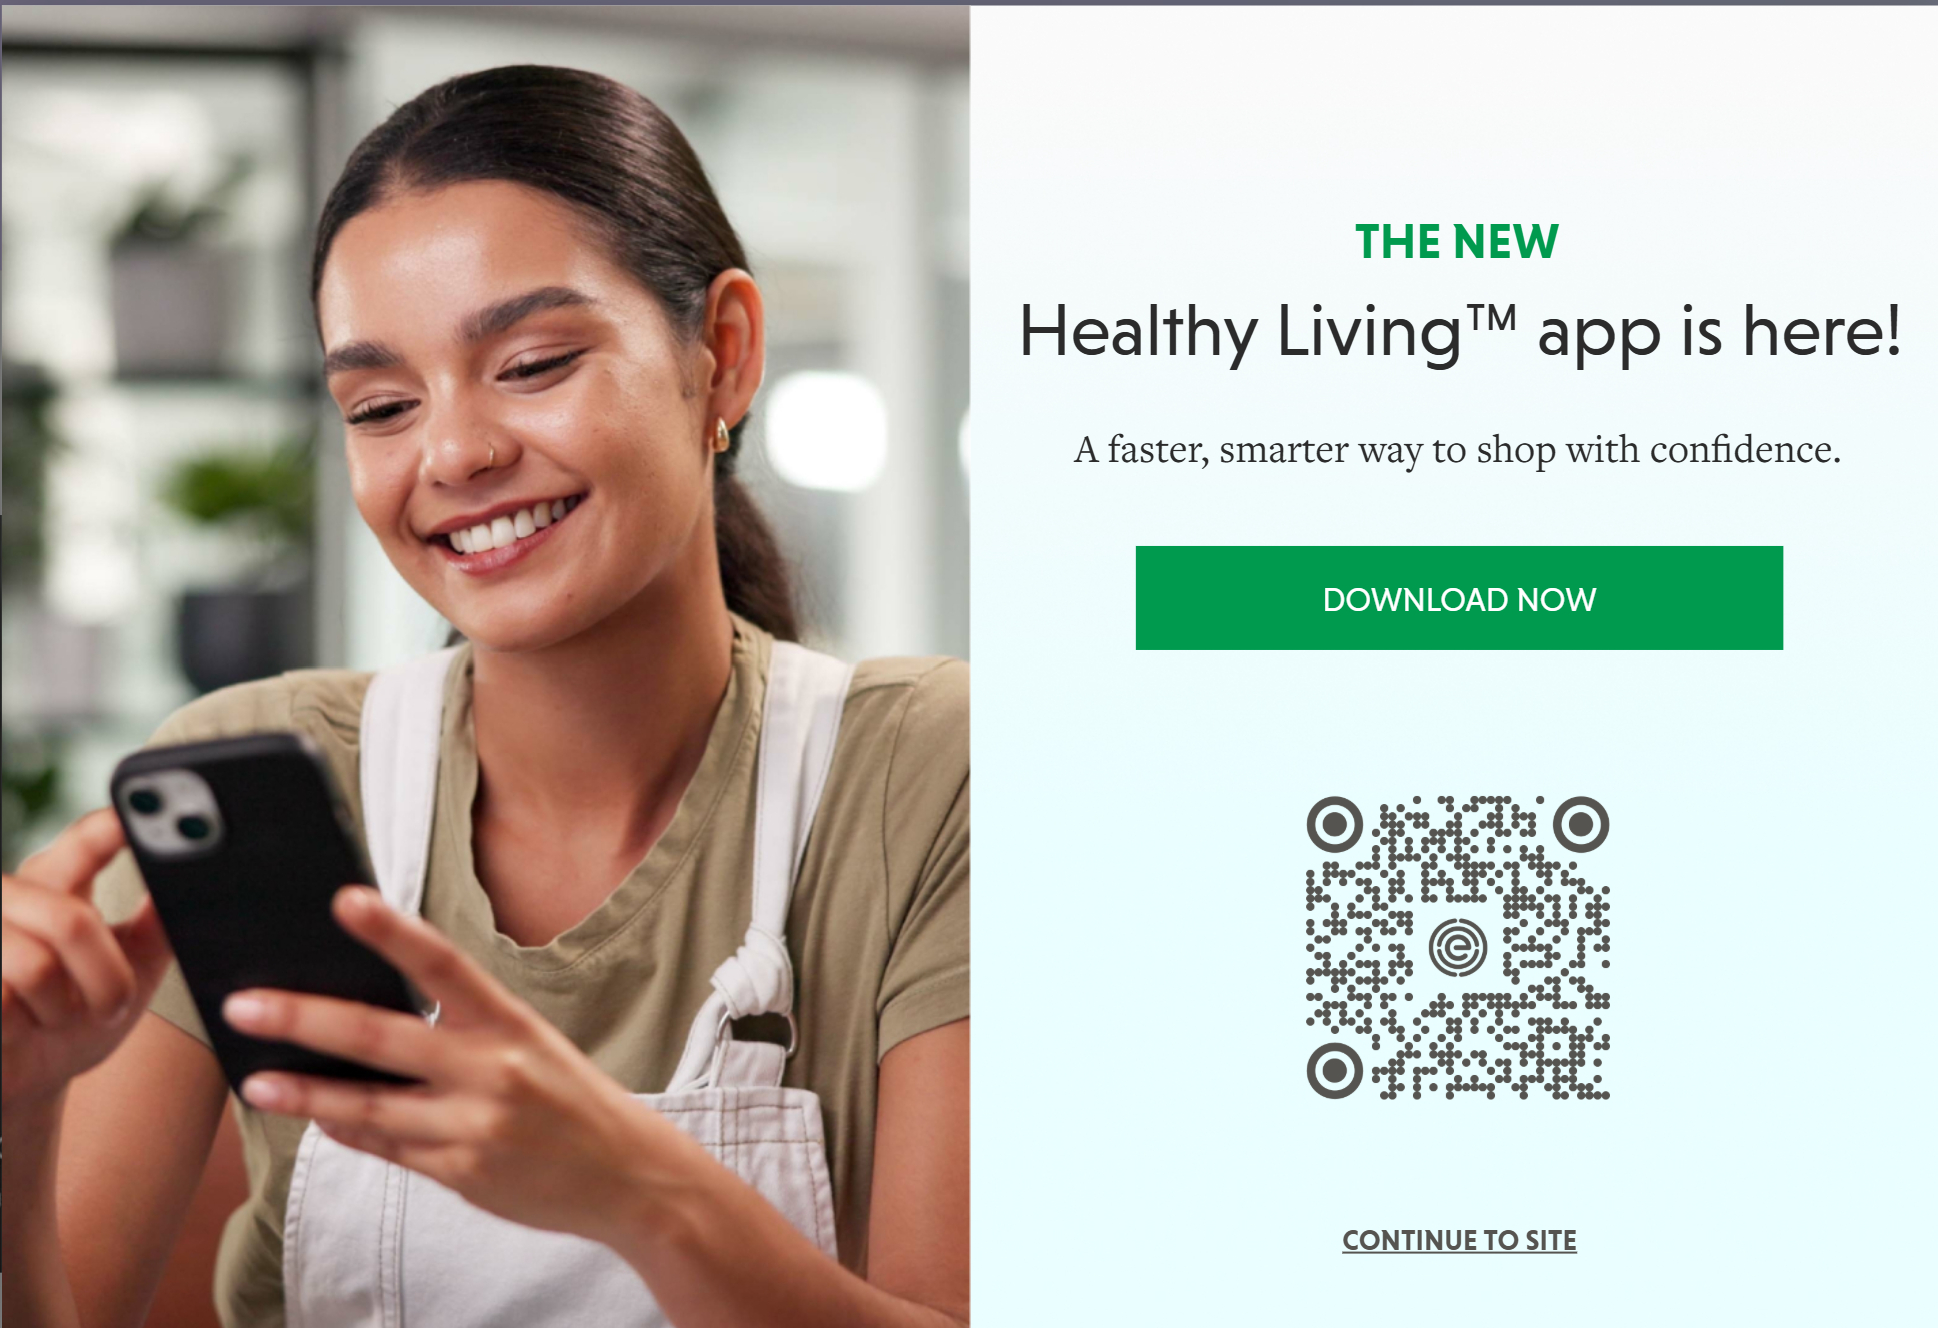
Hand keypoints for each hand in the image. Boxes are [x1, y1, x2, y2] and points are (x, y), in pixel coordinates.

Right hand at [2, 809, 173, 1115]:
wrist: (24, 1077)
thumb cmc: (76, 1017)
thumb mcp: (133, 970)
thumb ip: (158, 926)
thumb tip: (191, 883)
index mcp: (56, 882)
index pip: (83, 842)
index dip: (107, 829)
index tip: (132, 817)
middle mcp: (10, 897)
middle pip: (70, 921)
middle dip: (107, 978)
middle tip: (111, 1005)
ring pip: (38, 966)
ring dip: (64, 1010)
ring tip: (58, 1018)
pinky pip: (2, 998)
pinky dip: (26, 1025)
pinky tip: (19, 1028)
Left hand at [222, 886, 703, 1246]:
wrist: (630, 1176)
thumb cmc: (570, 1099)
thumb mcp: (530, 1046)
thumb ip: (460, 1031)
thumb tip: (371, 1021)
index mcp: (512, 1022)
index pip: (444, 963)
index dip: (391, 930)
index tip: (343, 900)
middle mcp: (493, 1069)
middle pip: (381, 1036)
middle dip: (304, 1018)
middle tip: (244, 1005)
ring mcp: (474, 1126)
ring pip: (368, 1105)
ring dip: (304, 1092)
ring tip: (256, 1081)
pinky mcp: (463, 1174)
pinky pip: (387, 1148)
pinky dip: (348, 1129)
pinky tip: (316, 1117)